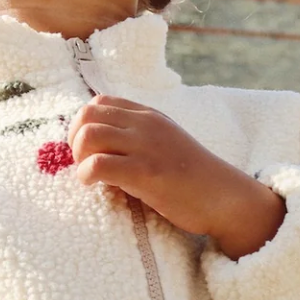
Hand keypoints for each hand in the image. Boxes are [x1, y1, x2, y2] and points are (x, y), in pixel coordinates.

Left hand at [67, 95, 285, 259]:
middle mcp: (145, 124)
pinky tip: (95, 186)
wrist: (225, 197)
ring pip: (88, 136)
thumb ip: (136, 137)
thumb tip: (97, 146)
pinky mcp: (146, 172)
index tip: (89, 150)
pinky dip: (86, 175)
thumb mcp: (164, 143)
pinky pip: (98, 164)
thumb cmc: (191, 178)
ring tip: (90, 176)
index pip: (99, 102)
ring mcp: (146, 146)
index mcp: (148, 116)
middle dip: (74, 141)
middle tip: (85, 164)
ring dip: (79, 158)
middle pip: (86, 116)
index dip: (83, 125)